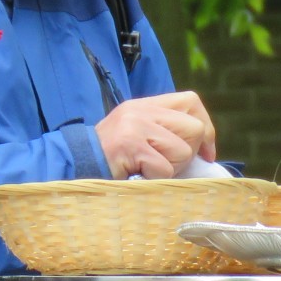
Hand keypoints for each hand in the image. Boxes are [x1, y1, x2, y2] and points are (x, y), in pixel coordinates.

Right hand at [96, 91, 217, 179]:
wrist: (74, 166)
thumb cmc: (111, 159)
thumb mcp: (137, 135)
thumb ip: (164, 132)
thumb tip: (202, 146)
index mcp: (145, 105)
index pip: (191, 101)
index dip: (206, 126)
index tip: (205, 152)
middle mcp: (141, 110)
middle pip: (193, 128)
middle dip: (188, 154)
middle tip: (165, 166)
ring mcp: (136, 126)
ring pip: (182, 151)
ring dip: (170, 169)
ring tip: (146, 170)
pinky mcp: (131, 145)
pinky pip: (164, 169)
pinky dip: (155, 179)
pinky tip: (137, 176)